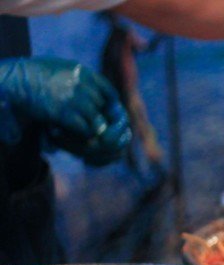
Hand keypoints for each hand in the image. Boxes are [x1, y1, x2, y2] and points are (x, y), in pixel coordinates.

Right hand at [0, 57, 130, 165]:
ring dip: (91, 130)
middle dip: (100, 119)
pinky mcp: (64, 113)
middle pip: (105, 109)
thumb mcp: (60, 68)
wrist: (12, 78)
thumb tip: (92, 90)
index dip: (108, 106)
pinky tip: (72, 134)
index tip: (102, 114)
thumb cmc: (31, 73)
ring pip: (98, 121)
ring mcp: (75, 98)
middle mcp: (83, 84)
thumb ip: (79, 79)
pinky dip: (81, 136)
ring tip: (81, 134)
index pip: (109, 92)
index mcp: (83, 72)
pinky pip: (85, 130)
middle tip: (92, 128)